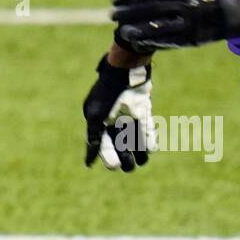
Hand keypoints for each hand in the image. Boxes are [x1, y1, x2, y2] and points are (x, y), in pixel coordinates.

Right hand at [83, 54, 153, 171]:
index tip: (113, 166)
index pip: (102, 144)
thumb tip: (90, 160)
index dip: (108, 156)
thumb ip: (94, 137)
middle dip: (124, 156)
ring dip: (139, 151)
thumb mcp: (96, 116)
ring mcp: (128, 113)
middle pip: (119, 144)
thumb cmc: (108, 94)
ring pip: (134, 138)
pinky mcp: (142, 109)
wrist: (126, 72)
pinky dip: (148, 139)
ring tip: (142, 160)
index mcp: (99, 120)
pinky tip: (150, 149)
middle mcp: (113, 118)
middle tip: (129, 166)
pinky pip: (146, 128)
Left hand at [111, 0, 239, 51]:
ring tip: (122, 32)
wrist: (227, 8)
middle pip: (151, 10)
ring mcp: (188, 21)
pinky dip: (153, 41)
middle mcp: (182, 3)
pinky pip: (169, 40)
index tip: (113, 0)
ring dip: (140, 30)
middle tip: (111, 15)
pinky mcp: (192, 36)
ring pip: (160, 26)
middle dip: (129, 13)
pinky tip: (138, 41)